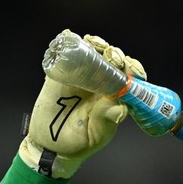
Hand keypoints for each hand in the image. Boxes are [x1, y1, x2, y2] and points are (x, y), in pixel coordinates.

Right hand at [18, 29, 146, 177]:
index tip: (126, 65)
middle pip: (111, 60)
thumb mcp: (97, 133)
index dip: (130, 67)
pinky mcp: (59, 76)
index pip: (127, 76)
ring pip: (90, 53)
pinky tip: (69, 36)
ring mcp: (79, 78)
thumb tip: (121, 108)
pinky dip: (67, 42)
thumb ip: (107, 119)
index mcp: (114, 95)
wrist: (52, 148)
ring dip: (94, 44)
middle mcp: (99, 84)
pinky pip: (64, 56)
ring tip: (92, 42)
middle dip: (112, 53)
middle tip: (109, 54)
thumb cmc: (81, 142)